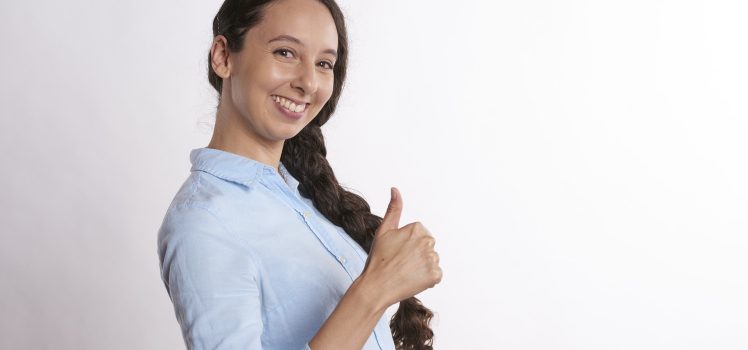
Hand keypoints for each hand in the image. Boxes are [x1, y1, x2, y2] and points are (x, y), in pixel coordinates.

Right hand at [359, 187, 441, 306]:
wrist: (376, 286)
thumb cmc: (378, 258)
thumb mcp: (383, 230)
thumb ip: (393, 209)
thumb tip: (395, 189)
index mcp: (418, 228)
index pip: (420, 236)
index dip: (407, 245)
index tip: (397, 252)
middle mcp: (428, 241)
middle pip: (427, 247)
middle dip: (417, 254)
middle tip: (400, 263)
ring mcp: (433, 259)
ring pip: (431, 261)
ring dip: (422, 267)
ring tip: (405, 272)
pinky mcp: (436, 275)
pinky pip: (435, 275)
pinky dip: (427, 279)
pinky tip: (412, 280)